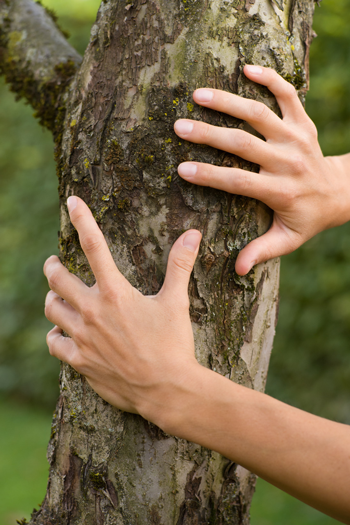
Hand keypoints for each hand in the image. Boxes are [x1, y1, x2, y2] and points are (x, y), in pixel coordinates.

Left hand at [44, 196, 201, 421]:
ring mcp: (82, 337)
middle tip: (55, 263)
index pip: (94, 246)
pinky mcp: (78, 361)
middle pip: (56, 278)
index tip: (72, 201)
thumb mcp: (176, 302)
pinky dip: (55, 333)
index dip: (83, 219)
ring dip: (52, 299)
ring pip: (50, 308)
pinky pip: (53, 341)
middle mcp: (92, 311)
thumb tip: (193, 233)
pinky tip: (63, 332)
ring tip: (59, 297)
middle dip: (53, 266)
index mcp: (115, 292)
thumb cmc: (173, 344)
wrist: (166, 390)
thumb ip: (180, 265)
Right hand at [174, 64, 349, 274]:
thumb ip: (262, 252)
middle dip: (208, 135)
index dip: (209, 176)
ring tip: (198, 94)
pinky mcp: (304, 121)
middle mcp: (288, 161)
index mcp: (280, 191)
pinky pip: (288, 94)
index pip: (238, 182)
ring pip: (259, 114)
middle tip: (179, 126)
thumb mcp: (288, 240)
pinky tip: (246, 68)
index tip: (181, 169)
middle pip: (243, 144)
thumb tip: (237, 270)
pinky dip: (269, 78)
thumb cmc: (308, 218)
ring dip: (228, 102)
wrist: (341, 192)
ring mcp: (297, 137)